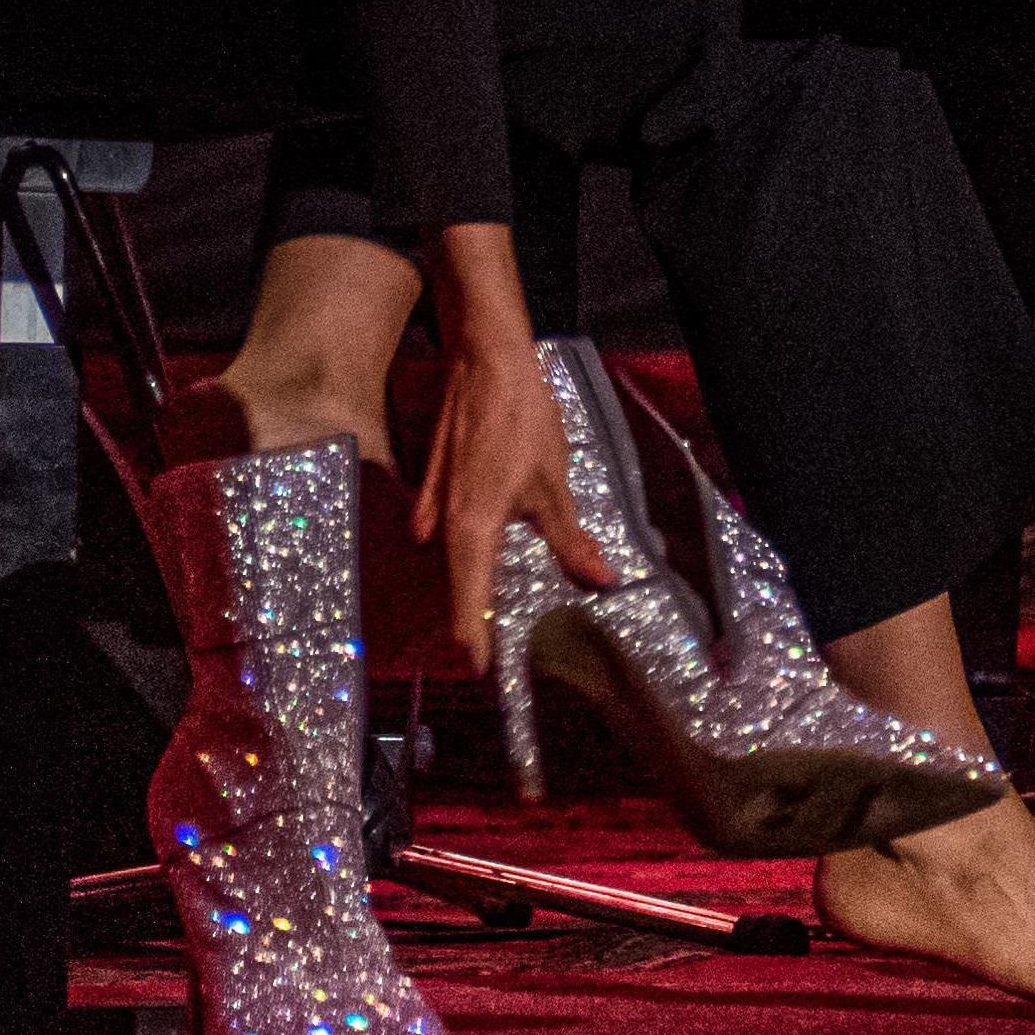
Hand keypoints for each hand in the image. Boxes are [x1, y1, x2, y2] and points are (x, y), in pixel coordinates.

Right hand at [411, 328, 617, 664]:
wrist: (484, 359)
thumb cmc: (520, 418)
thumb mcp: (552, 482)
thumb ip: (569, 538)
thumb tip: (602, 582)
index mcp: (471, 528)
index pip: (467, 602)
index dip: (474, 641)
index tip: (481, 675)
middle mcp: (443, 522)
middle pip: (453, 586)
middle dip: (467, 623)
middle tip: (482, 659)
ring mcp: (432, 501)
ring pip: (446, 559)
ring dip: (461, 590)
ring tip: (478, 620)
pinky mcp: (432, 483)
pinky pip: (440, 531)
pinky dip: (454, 554)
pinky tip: (463, 560)